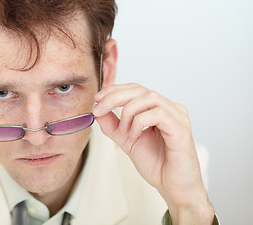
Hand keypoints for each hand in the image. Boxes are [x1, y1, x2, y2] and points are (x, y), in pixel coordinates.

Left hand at [93, 83, 213, 223]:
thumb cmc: (157, 164)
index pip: (135, 89)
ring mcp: (177, 117)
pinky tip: (134, 136)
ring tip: (123, 130)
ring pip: (149, 97)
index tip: (97, 99)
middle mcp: (170, 108)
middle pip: (140, 90)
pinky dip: (140, 122)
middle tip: (99, 109)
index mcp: (158, 109)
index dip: (114, 90)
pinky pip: (158, 114)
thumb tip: (98, 111)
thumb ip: (113, 125)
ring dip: (128, 111)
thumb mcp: (127, 140)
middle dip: (115, 97)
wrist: (174, 188)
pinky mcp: (181, 128)